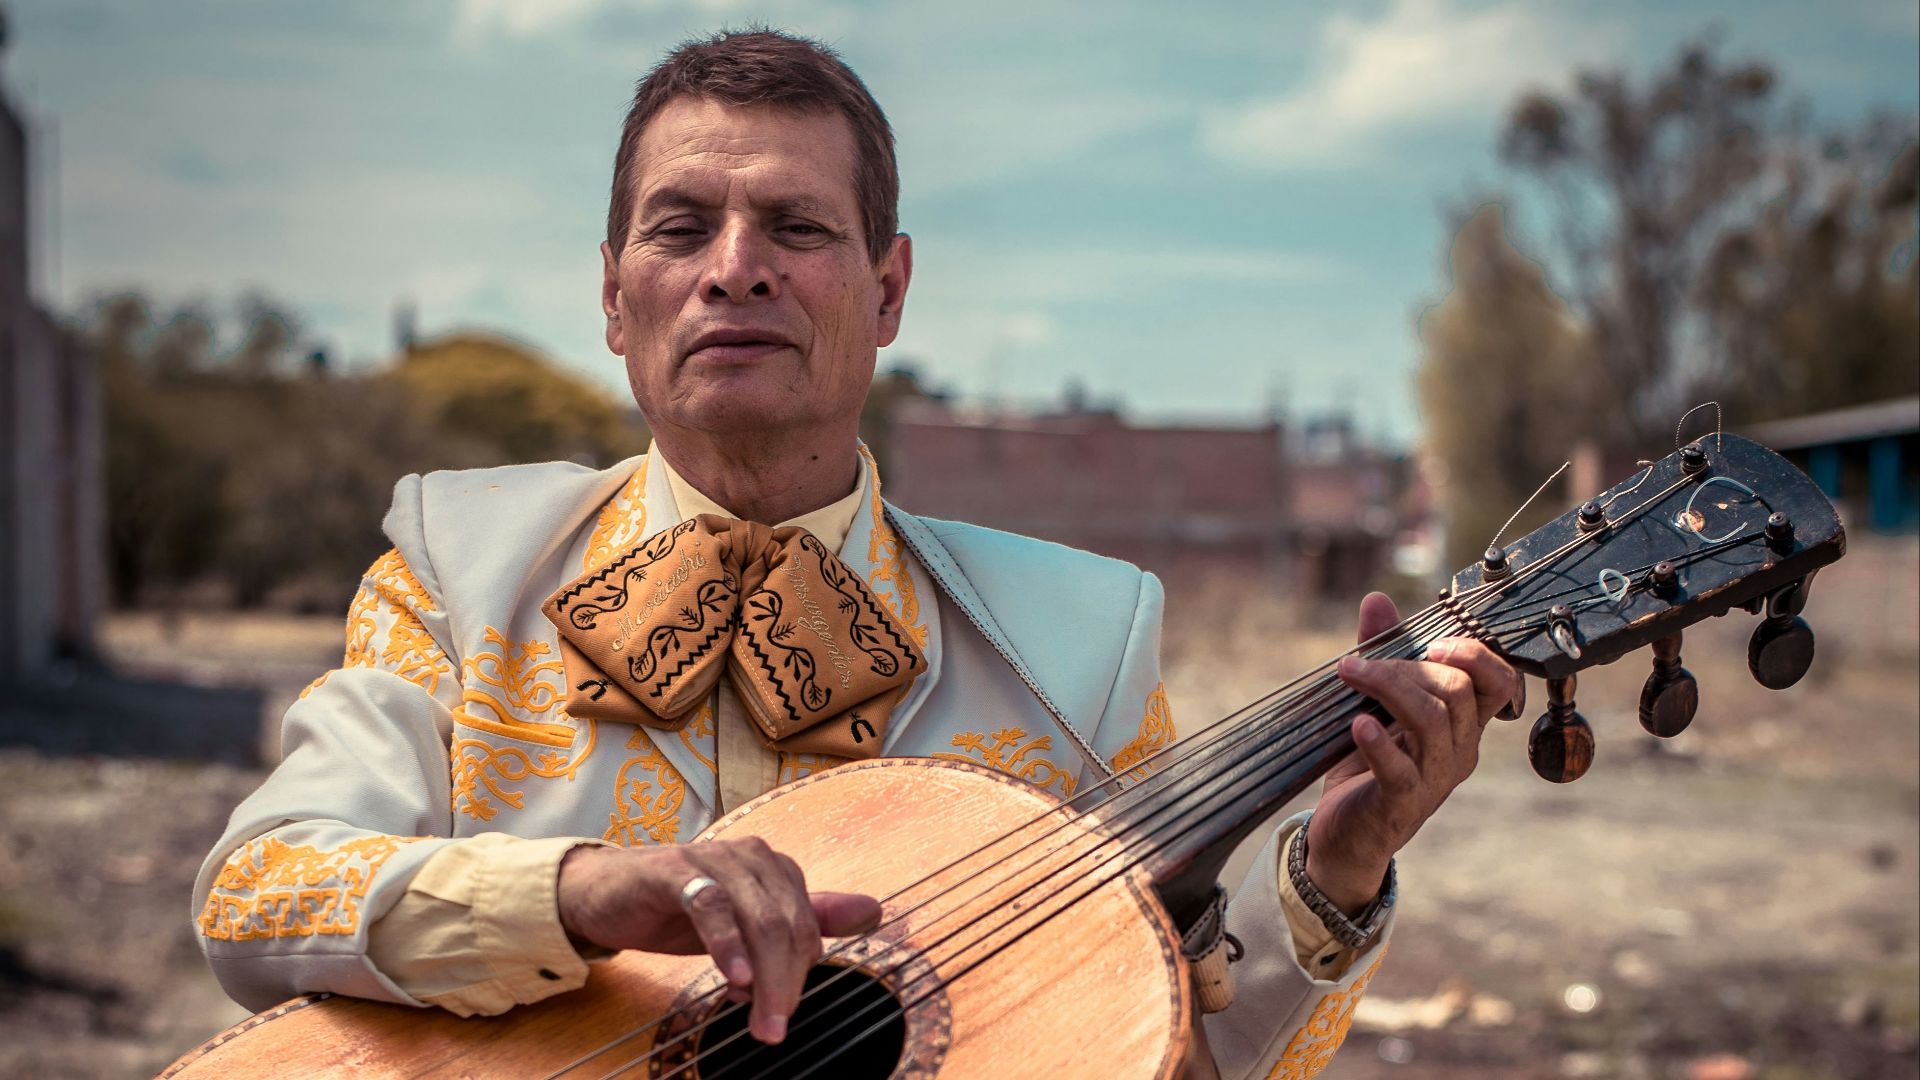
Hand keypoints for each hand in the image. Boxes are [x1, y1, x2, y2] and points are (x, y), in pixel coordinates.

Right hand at [557, 839, 881, 1043]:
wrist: (605, 894)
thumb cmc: (678, 908)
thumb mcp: (744, 922)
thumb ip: (807, 918)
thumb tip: (873, 910)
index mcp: (773, 867)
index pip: (807, 925)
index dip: (801, 974)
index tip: (783, 1013)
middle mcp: (750, 856)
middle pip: (788, 924)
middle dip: (787, 983)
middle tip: (774, 1028)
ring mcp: (713, 859)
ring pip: (758, 919)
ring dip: (764, 976)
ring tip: (759, 1019)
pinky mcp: (675, 871)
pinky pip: (711, 906)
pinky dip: (728, 945)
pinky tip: (734, 978)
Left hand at [1306, 592, 1520, 913]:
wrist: (1346, 833)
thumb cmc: (1367, 762)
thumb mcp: (1375, 701)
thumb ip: (1382, 651)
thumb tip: (1377, 599)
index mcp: (1463, 724)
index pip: (1500, 683)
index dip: (1477, 655)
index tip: (1436, 641)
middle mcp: (1459, 751)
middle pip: (1457, 691)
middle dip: (1406, 665)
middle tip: (1359, 663)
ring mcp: (1434, 780)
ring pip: (1432, 720)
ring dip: (1388, 687)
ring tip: (1350, 675)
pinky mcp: (1400, 804)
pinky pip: (1400, 769)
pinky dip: (1378, 743)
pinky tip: (1358, 726)